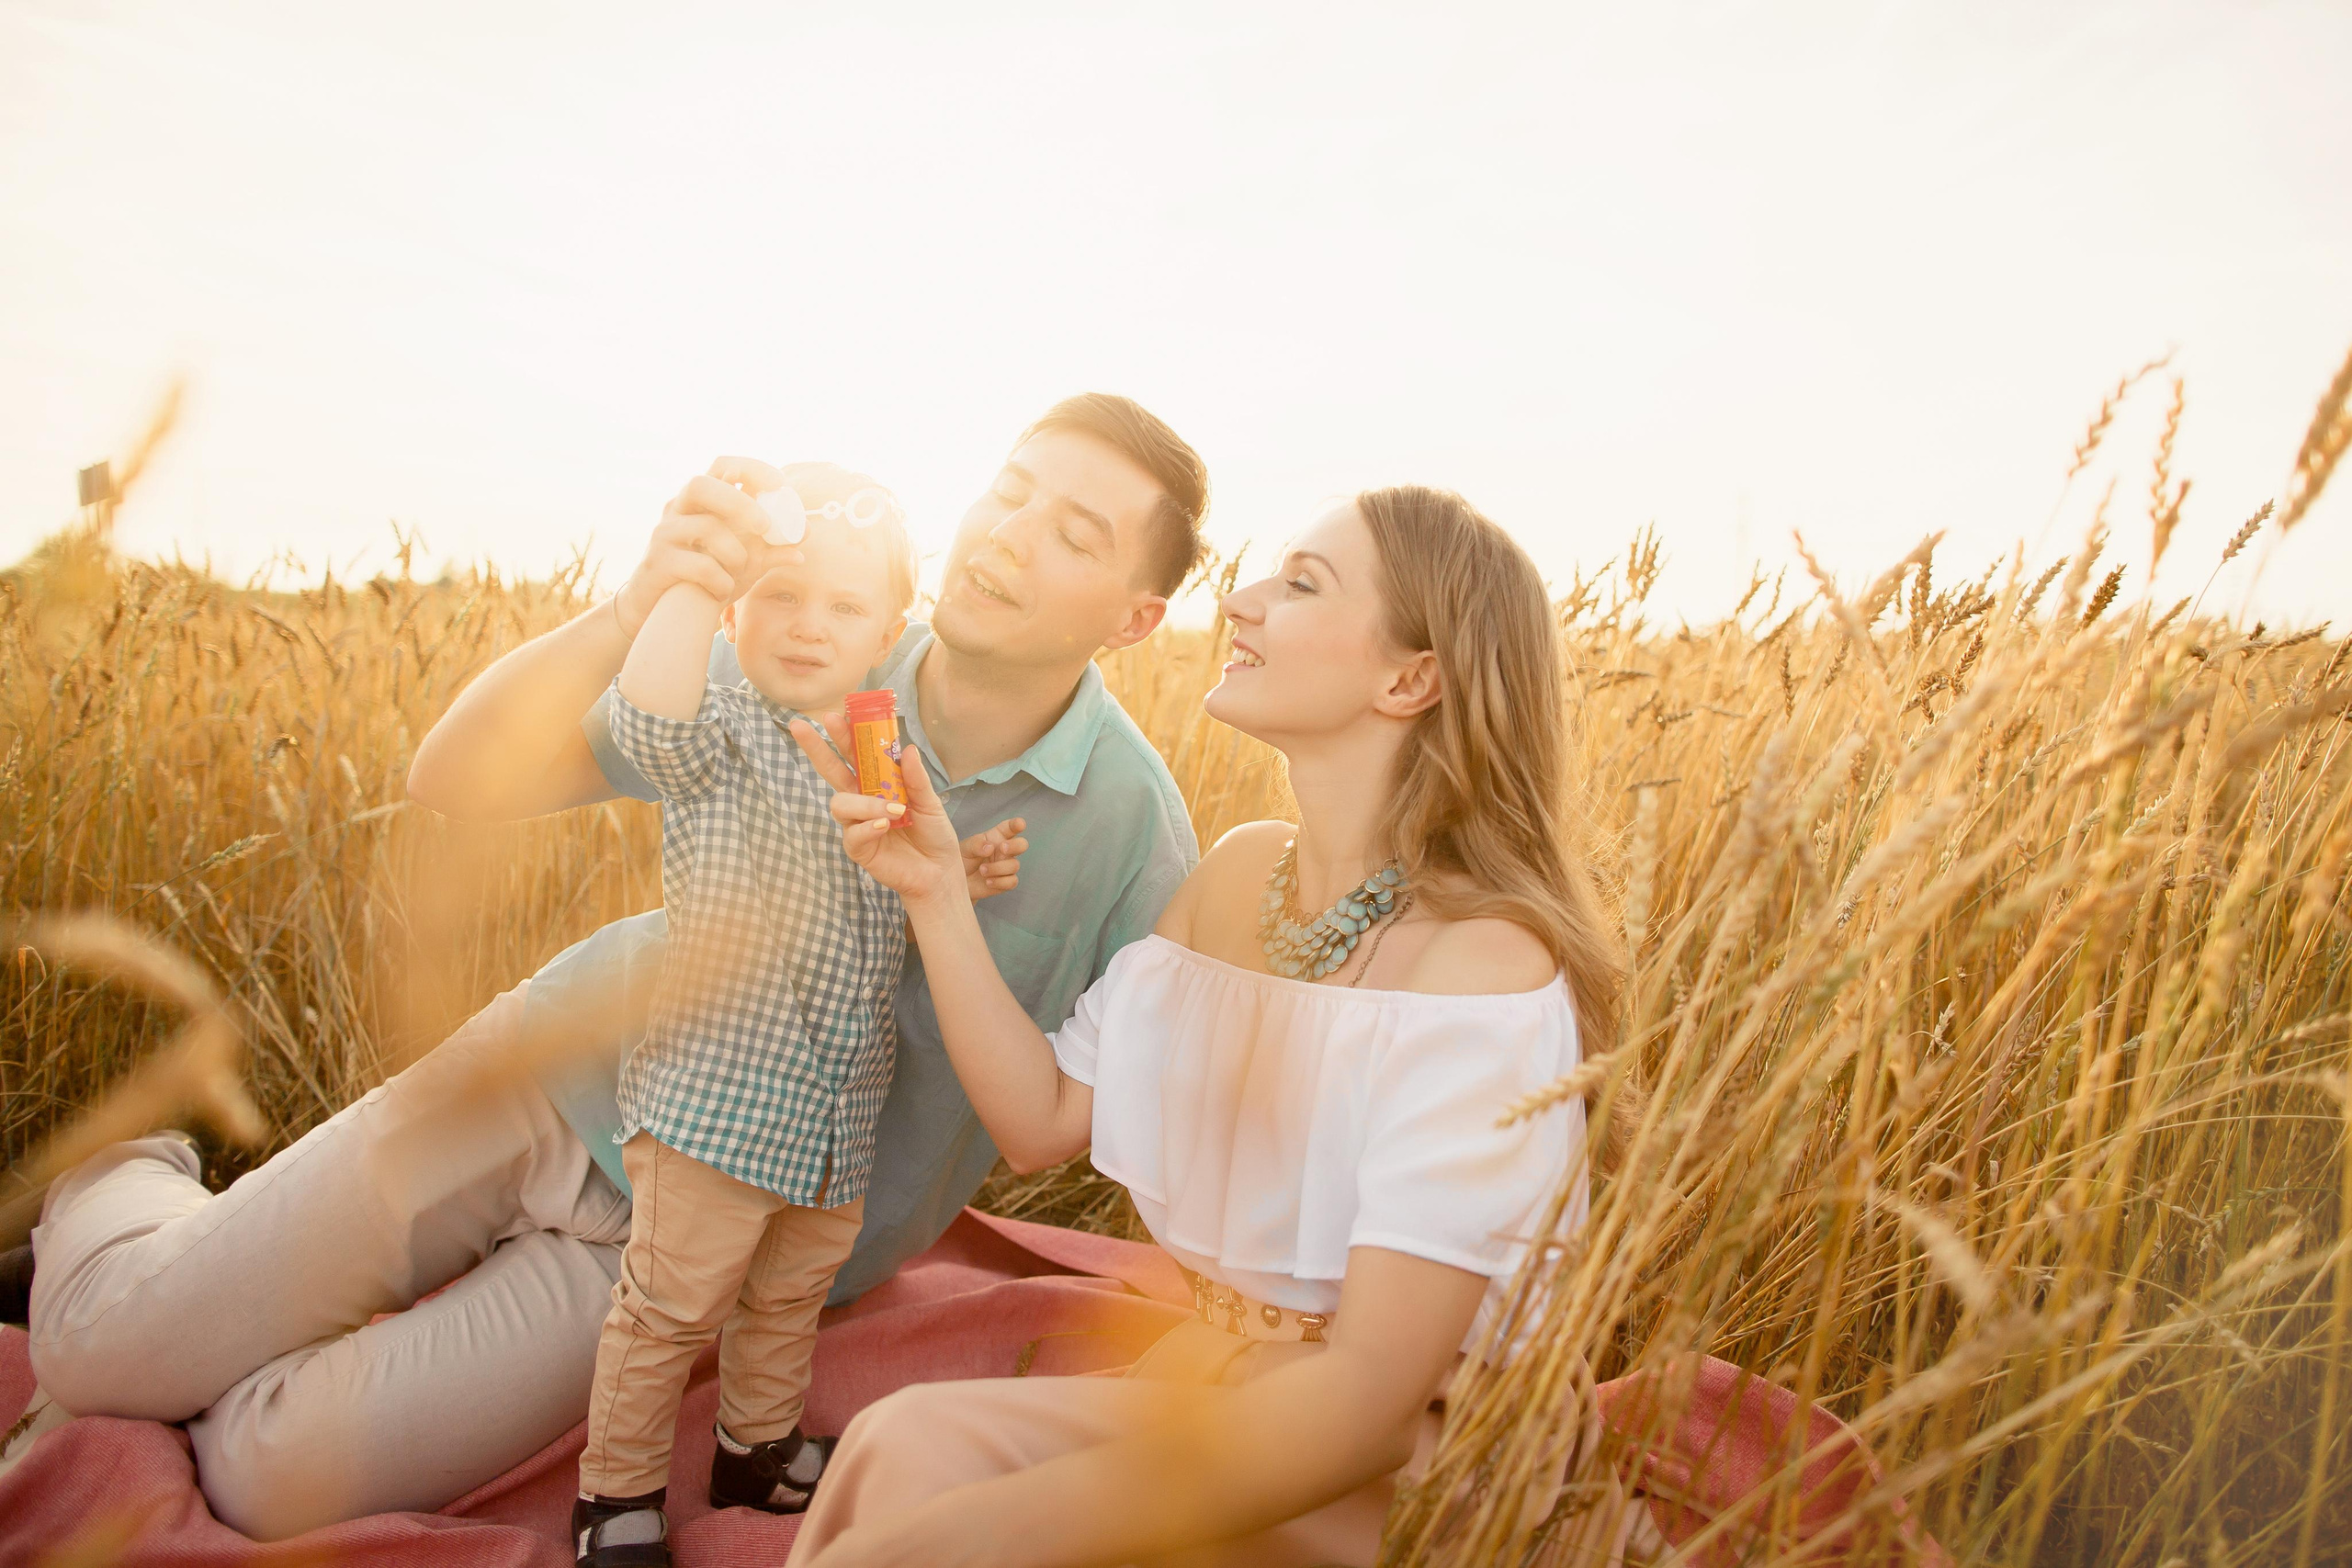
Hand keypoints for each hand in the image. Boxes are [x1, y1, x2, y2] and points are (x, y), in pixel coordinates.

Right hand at [611, 456, 805, 637]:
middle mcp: (679, 509)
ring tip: (739, 570)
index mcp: (702, 501)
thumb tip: (804, 541)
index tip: (781, 485)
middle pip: (701, 484)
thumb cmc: (705, 578)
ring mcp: (664, 533)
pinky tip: (722, 591)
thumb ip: (771, 551)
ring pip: (704, 527)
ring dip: (734, 552)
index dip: (753, 469)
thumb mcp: (744, 564)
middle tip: (765, 527)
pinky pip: (698, 565)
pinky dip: (720, 580)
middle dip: (738, 503)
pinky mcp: (659, 562)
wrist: (660, 611)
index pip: (723, 466)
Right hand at [788, 712, 965, 909]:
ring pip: (839, 804)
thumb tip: (906, 748)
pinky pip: (852, 834)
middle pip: (831, 771)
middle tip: (802, 726)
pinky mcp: (859, 848)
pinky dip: (868, 827)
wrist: (939, 871)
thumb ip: (916, 778)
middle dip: (816, 748)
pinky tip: (885, 827)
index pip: (854, 755)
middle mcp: (862, 801)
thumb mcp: (930, 801)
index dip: (843, 736)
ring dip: (864, 804)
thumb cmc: (933, 834)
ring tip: (894, 810)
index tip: (834, 715)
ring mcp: (857, 824)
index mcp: (877, 784)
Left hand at [961, 818, 1027, 901]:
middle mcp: (1004, 851)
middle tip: (1002, 848)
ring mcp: (1006, 867)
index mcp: (996, 837)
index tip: (1020, 824)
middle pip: (1022, 844)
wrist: (956, 881)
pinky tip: (987, 882)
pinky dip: (1000, 882)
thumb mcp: (965, 848)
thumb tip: (990, 847)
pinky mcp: (1005, 882)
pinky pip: (1012, 882)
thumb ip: (976, 845)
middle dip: (1015, 846)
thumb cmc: (962, 860)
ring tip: (982, 870)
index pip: (1010, 828)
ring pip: (1015, 865)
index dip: (1017, 824)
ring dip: (997, 868)